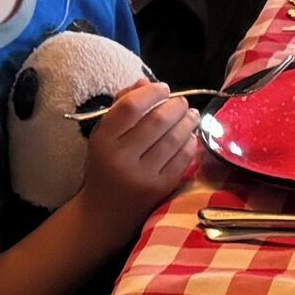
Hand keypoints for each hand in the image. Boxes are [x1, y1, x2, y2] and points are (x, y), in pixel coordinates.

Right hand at [80, 81, 199, 227]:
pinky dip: (190, 144)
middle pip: (156, 122)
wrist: (104, 213)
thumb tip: (145, 82)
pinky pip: (181, 160)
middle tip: (182, 102)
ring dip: (187, 123)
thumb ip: (122, 106)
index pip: (131, 107)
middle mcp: (121, 157)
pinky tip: (191, 137)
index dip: (152, 93)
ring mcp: (142, 175)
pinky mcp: (159, 190)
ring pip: (173, 140)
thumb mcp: (104, 135)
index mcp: (103, 140)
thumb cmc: (105, 166)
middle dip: (175, 107)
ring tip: (192, 115)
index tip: (164, 88)